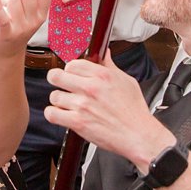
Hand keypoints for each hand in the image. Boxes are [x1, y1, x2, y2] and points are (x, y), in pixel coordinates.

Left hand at [45, 54, 173, 167]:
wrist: (138, 135)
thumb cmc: (134, 111)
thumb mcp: (126, 81)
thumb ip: (110, 66)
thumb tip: (104, 54)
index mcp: (102, 75)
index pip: (73, 64)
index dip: (71, 70)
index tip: (72, 75)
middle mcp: (90, 88)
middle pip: (56, 76)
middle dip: (57, 80)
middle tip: (62, 86)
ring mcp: (82, 105)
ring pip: (54, 96)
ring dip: (59, 100)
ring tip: (67, 104)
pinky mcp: (78, 122)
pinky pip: (52, 114)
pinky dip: (53, 114)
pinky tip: (61, 115)